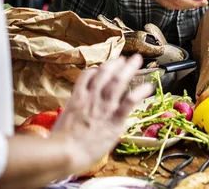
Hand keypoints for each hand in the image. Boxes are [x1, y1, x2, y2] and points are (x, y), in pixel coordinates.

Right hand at [51, 55, 152, 175]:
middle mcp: (92, 97)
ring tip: (136, 60)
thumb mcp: (63, 119)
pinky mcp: (114, 119)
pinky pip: (129, 101)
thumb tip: (75, 115)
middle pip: (105, 73)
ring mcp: (104, 106)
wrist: (66, 152)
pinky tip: (148, 87)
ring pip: (118, 81)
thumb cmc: (60, 141)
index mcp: (78, 96)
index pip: (88, 75)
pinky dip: (140, 92)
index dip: (97, 69)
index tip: (103, 67)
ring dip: (129, 69)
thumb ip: (73, 112)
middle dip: (116, 63)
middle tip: (124, 58)